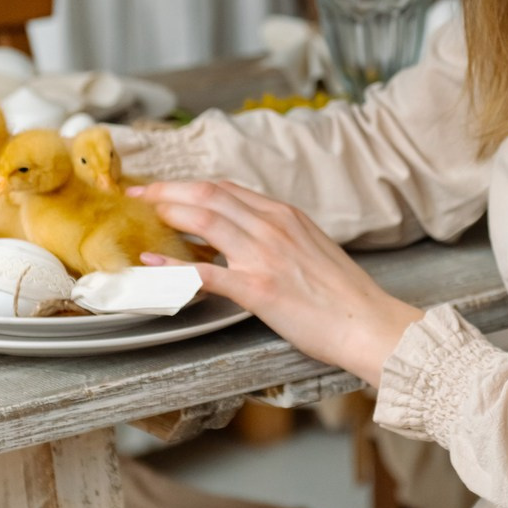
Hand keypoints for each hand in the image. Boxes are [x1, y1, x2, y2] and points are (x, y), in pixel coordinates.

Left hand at [132, 179, 421, 388]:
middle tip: (139, 195)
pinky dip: (174, 266)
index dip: (189, 185)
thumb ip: (279, 236)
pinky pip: (206, 272)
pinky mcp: (258, 289)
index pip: (226, 188)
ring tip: (141, 215)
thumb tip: (246, 236)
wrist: (368, 323)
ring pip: (205, 221)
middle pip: (208, 195)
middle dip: (167, 191)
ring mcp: (264, 256)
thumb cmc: (345, 295)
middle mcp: (273, 227)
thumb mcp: (312, 248)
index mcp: (286, 216)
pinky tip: (153, 265)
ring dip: (167, 213)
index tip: (165, 188)